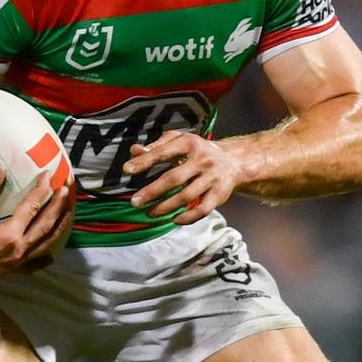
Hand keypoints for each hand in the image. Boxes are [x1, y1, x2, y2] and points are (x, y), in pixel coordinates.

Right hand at [0, 165, 74, 275]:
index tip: (49, 175)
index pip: (32, 208)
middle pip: (46, 226)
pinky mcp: (10, 270)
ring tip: (69, 211)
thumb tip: (2, 167)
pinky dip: (43, 259)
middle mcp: (17, 251)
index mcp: (9, 237)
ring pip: (45, 244)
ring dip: (59, 227)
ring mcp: (16, 263)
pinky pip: (32, 265)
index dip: (42, 190)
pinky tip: (52, 255)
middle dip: (59, 206)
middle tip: (68, 188)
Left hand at [123, 131, 242, 224]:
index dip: (145, 161)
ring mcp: (212, 178)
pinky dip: (188, 217)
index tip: (127, 170)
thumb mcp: (180, 141)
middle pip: (174, 178)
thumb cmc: (199, 151)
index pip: (164, 152)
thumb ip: (156, 146)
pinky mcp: (220, 194)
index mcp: (190, 143)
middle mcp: (202, 160)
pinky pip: (202, 209)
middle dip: (152, 191)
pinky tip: (174, 219)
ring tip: (150, 213)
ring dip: (166, 207)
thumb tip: (134, 151)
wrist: (235, 161)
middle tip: (135, 202)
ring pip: (186, 196)